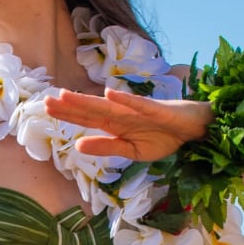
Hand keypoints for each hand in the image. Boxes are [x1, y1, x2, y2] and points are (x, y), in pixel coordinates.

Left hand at [43, 87, 215, 160]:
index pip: (87, 118)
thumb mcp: (133, 151)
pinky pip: (141, 105)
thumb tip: (78, 145)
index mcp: (116, 124)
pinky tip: (110, 93)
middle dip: (70, 105)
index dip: (68, 114)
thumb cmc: (164, 136)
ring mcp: (140, 110)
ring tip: (66, 95)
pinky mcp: (159, 109)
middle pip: (92, 109)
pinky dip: (127, 99)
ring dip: (88, 100)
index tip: (46, 108)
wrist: (197, 130)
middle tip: (45, 101)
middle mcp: (124, 114)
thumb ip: (107, 147)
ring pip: (110, 105)